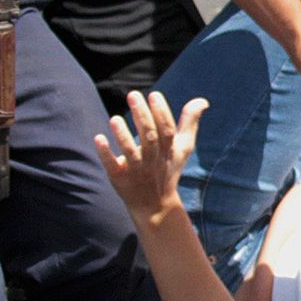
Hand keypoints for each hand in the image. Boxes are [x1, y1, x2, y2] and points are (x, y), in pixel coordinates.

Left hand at [95, 91, 205, 223]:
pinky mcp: (120, 179)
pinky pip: (112, 166)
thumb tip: (202, 101)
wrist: (155, 205)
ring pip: (130, 152)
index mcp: (168, 150)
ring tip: (114, 118)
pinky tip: (98, 138)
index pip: (166, 130)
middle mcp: (153, 160)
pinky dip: (105, 153)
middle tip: (132, 95)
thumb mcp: (183, 148)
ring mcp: (136, 170)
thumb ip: (190, 123)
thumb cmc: (168, 169)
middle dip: (142, 116)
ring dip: (122, 135)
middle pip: (149, 138)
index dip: (161, 113)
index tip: (153, 94)